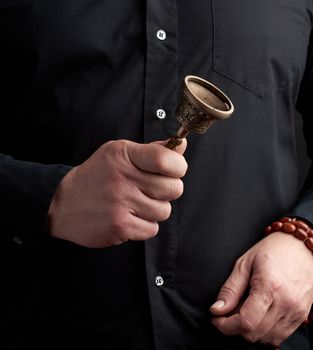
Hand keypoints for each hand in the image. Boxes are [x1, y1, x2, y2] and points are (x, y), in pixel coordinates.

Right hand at [48, 139, 186, 247]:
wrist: (63, 203)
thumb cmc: (98, 176)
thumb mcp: (121, 153)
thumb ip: (153, 150)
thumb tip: (181, 145)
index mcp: (124, 155)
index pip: (166, 160)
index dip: (178, 167)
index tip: (173, 170)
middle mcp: (123, 178)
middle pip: (174, 189)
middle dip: (167, 191)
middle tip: (151, 189)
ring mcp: (121, 204)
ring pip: (165, 211)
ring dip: (155, 210)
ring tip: (136, 204)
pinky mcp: (119, 226)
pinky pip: (152, 229)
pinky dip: (144, 226)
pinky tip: (130, 217)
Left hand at [210, 232, 312, 347]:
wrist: (303, 247)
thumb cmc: (273, 250)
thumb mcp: (245, 263)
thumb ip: (230, 289)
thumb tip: (217, 310)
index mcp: (269, 287)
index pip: (246, 322)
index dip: (226, 326)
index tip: (217, 319)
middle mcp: (286, 303)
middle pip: (254, 334)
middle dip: (235, 327)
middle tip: (230, 310)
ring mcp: (297, 312)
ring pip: (266, 339)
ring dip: (251, 330)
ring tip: (246, 308)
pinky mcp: (302, 317)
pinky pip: (280, 336)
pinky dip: (265, 331)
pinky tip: (260, 313)